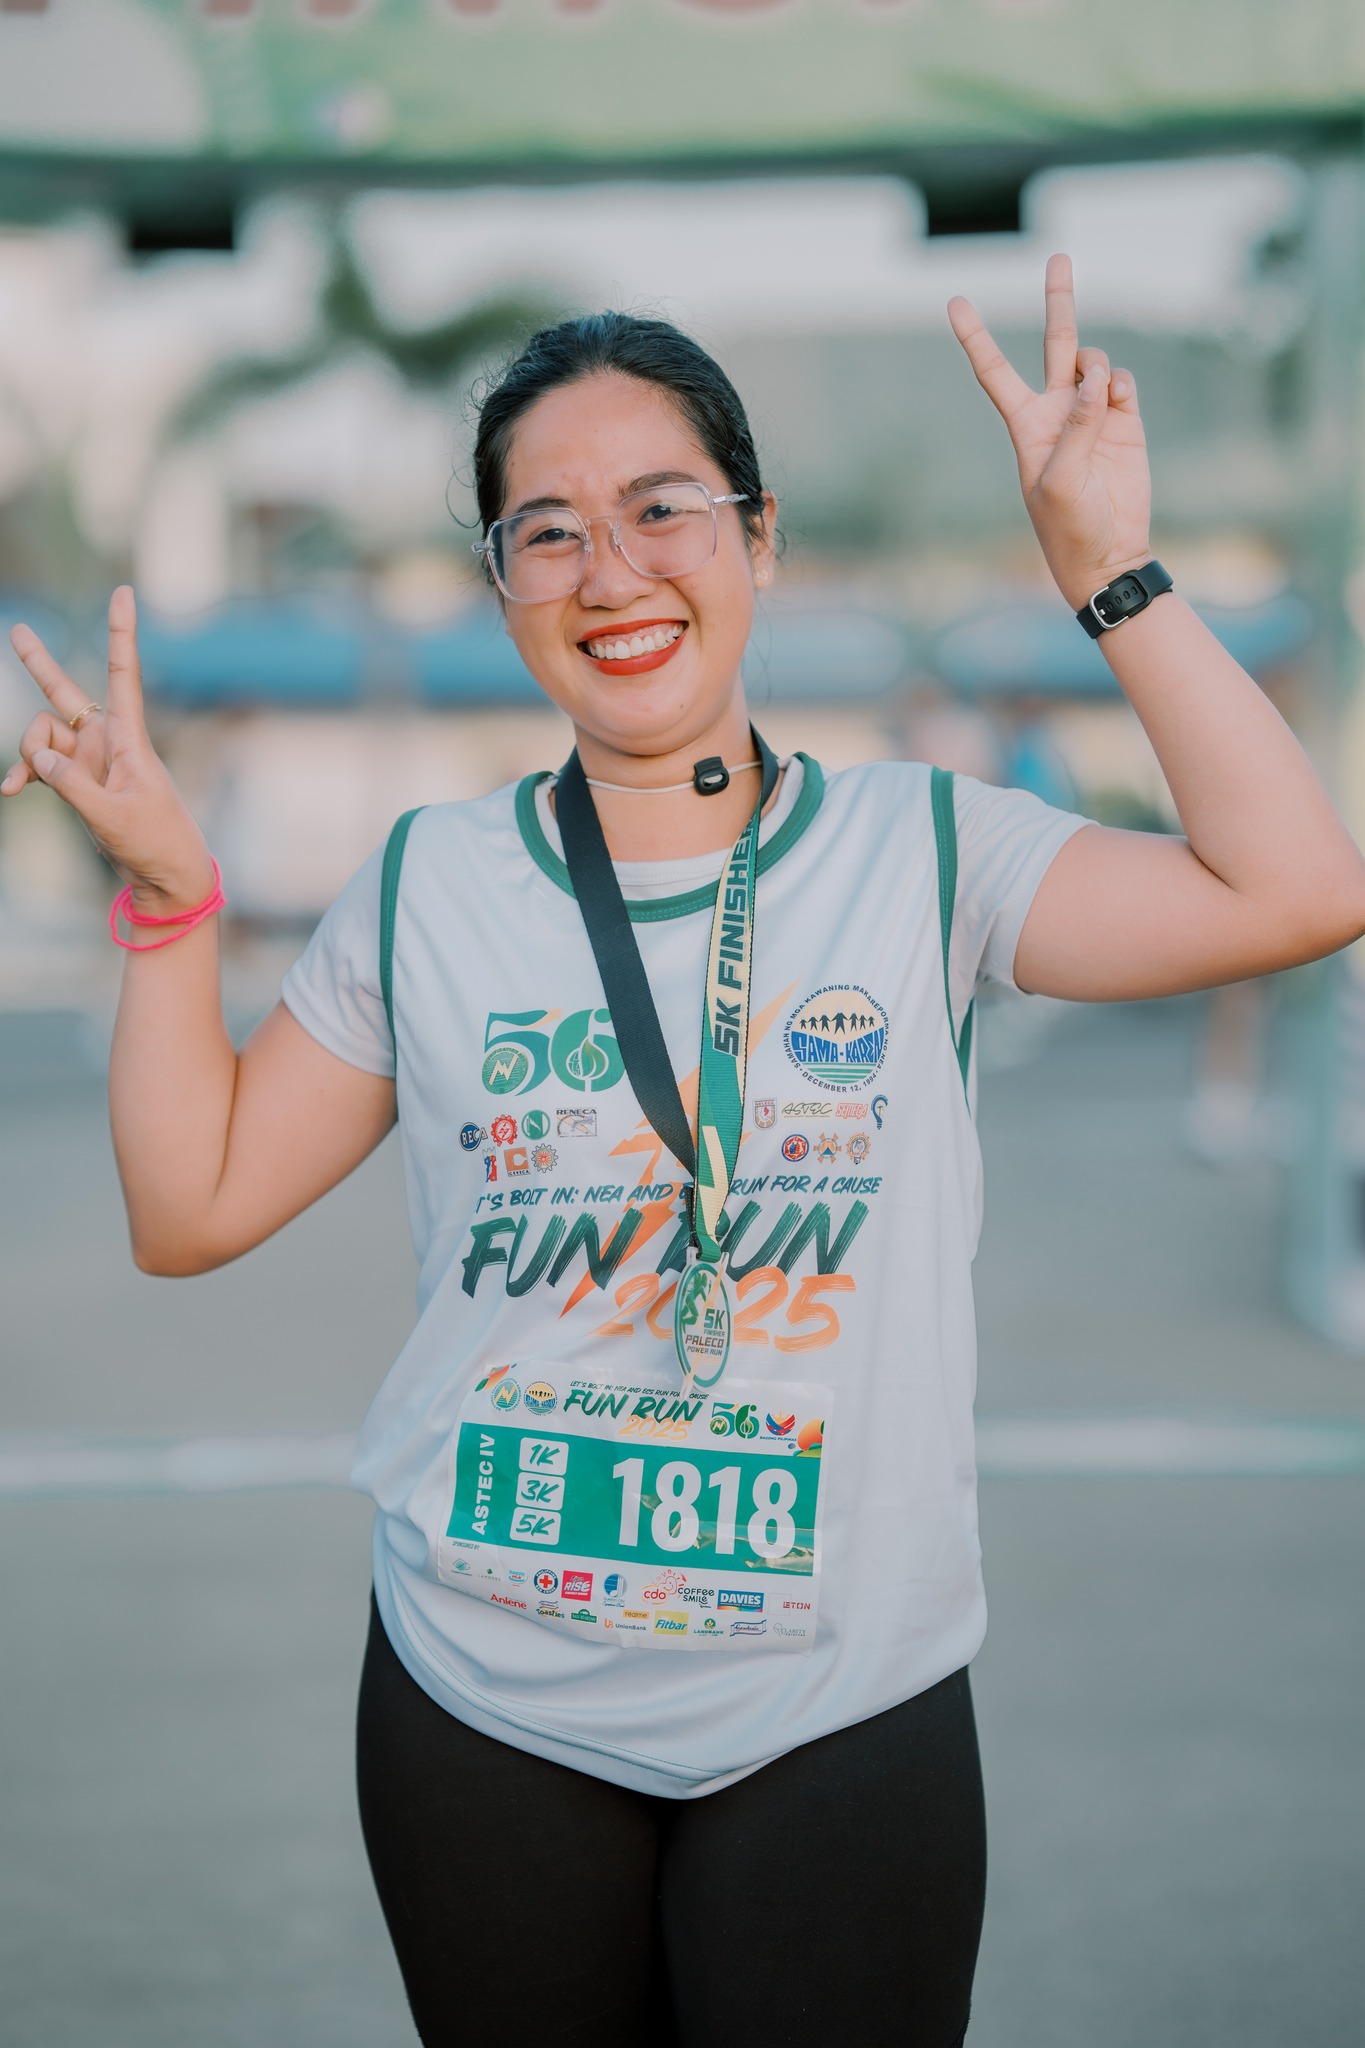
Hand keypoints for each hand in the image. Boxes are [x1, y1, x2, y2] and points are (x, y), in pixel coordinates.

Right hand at [2, 586, 214, 912]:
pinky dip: (25, 773)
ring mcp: (90, 759)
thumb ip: (71, 784)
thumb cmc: (153, 842)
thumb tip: (39, 758)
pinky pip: (40, 764)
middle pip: (64, 693)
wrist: (166, 876)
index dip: (120, 633)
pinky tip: (10, 790)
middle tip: (16, 628)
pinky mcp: (79, 779)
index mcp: (130, 738)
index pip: (121, 674)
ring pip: (41, 736)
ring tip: (27, 784)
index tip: (124, 593)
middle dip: (37, 664)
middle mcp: (107, 740)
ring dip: (28, 756)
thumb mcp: (110, 816)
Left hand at [948, 253, 1151, 611]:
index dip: (976, 338)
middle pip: (1056, 343)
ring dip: (1096, 366)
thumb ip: (1076, 426)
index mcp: (1026, 426)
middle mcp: (1057, 412)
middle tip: (1059, 255)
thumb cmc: (1069, 527)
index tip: (955, 301)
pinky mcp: (1125, 422)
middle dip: (1059, 299)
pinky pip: (1122, 380)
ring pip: (1094, 359)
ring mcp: (1093, 413)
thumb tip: (1096, 378)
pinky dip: (1119, 384)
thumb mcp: (1059, 481)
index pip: (994, 372)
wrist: (1109, 555)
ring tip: (1099, 397)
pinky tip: (1116, 403)